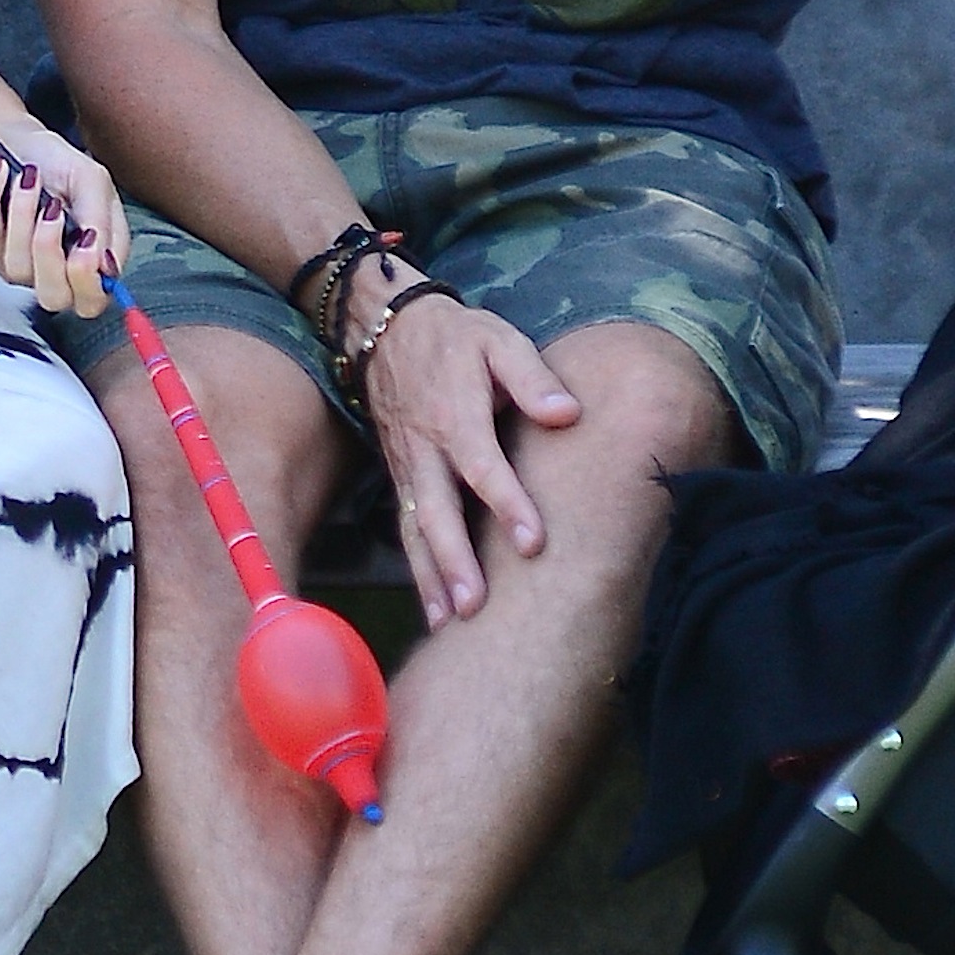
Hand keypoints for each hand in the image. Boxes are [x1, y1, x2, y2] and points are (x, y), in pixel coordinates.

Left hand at [0, 118, 126, 319]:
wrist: (22, 143)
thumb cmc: (62, 165)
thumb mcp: (92, 181)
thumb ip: (100, 220)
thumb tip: (104, 263)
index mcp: (94, 261)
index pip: (93, 300)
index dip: (87, 282)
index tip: (85, 245)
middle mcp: (57, 272)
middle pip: (53, 297)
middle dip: (49, 252)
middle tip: (53, 209)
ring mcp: (21, 264)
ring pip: (17, 266)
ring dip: (23, 214)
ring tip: (30, 177)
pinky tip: (2, 172)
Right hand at [349, 275, 580, 626]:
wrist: (387, 331)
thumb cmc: (456, 338)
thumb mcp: (497, 339)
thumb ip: (531, 377)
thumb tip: (567, 413)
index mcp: (454, 414)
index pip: (481, 466)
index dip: (507, 504)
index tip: (533, 543)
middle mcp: (425, 448)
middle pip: (438, 511)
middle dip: (455, 560)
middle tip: (476, 606)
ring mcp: (408, 467)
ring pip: (416, 529)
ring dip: (431, 577)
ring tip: (450, 623)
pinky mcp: (402, 479)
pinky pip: (407, 530)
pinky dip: (418, 571)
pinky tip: (435, 611)